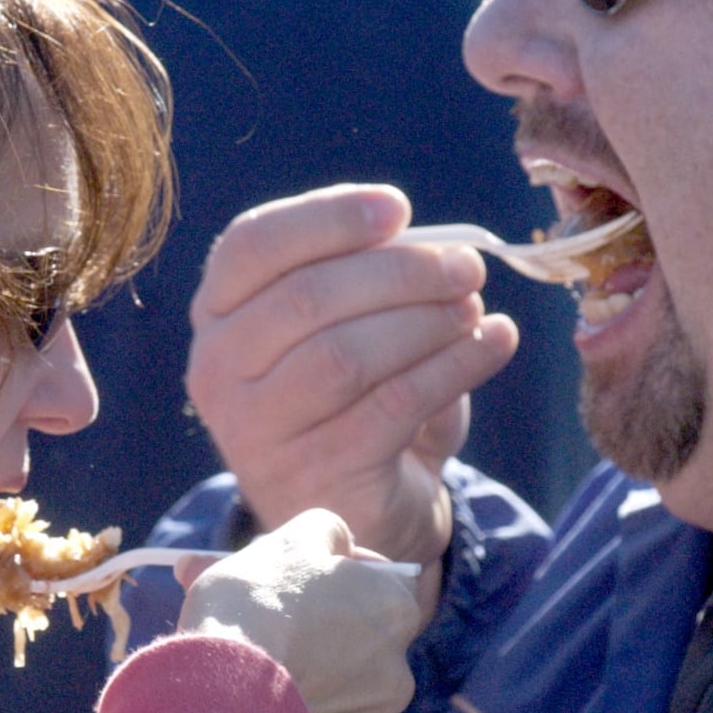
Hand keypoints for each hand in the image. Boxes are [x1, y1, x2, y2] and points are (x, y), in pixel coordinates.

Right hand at [176, 508, 420, 712]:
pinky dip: (303, 696)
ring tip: (258, 641)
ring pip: (343, 669)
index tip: (306, 567)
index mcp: (396, 605)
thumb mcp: (292, 539)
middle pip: (362, 624)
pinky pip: (327, 708)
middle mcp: (398, 660)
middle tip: (271, 600)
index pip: (385, 575)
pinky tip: (266, 683)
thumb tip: (333, 541)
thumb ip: (327, 531)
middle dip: (322, 612)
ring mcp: (371, 707)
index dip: (343, 566)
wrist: (222, 692)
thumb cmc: (257, 603)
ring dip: (311, 655)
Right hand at [185, 184, 518, 565]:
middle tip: (465, 267)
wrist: (363, 504)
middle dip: (399, 272)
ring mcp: (256, 432)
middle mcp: (218, 372)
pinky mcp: (315, 476)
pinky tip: (495, 343)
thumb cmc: (353, 397)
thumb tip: (439, 246)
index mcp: (217, 316)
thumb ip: (370, 278)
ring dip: (426, 321)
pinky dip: (454, 366)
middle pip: (306, 299)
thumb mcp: (349, 326)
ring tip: (474, 308)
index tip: (398, 208)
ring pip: (345, 356)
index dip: (326, 218)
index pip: (252, 246)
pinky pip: (392, 406)